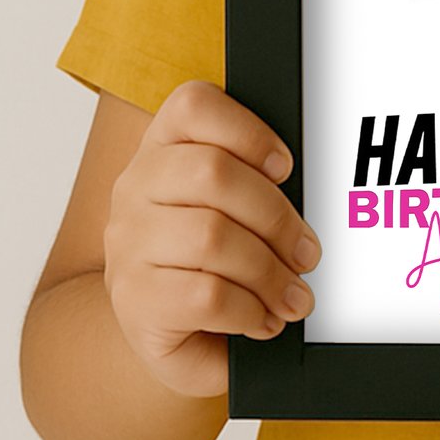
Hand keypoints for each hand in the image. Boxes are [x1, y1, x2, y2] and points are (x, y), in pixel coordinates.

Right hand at [102, 80, 321, 398]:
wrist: (167, 333)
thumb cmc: (212, 261)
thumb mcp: (232, 210)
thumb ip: (257, 184)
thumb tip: (311, 192)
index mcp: (162, 148)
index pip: (193, 106)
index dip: (247, 130)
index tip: (286, 168)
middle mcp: (135, 188)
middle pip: (213, 173)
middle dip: (276, 216)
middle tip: (307, 253)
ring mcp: (128, 245)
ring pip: (211, 237)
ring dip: (269, 272)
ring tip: (292, 295)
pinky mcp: (134, 300)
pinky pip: (205, 295)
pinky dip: (249, 310)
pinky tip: (262, 319)